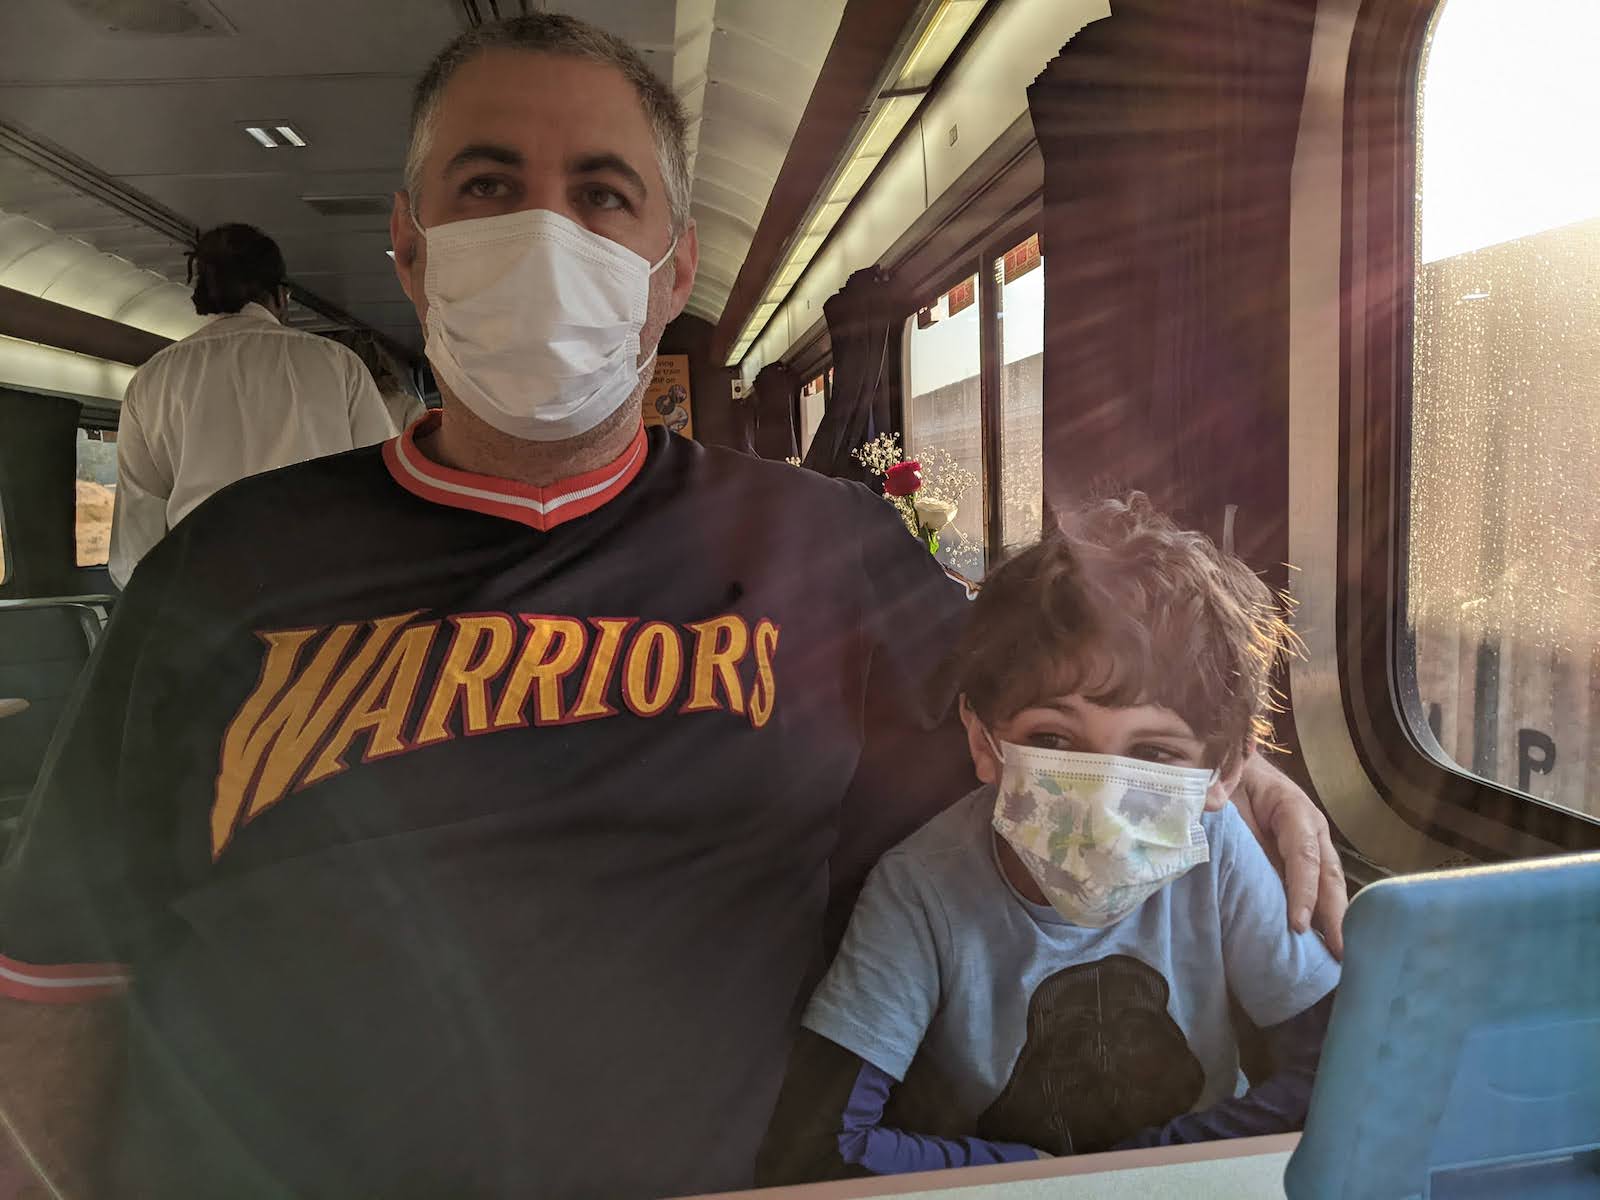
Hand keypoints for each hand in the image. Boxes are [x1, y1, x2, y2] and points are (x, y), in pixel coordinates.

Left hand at [1231, 753, 1346, 957]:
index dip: (1303, 890)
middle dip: (1334, 915)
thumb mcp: (1225, 783)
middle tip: (1339, 954)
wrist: (1232, 765)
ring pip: (1328, 887)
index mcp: (1294, 809)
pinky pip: (1314, 891)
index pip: (1303, 855)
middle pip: (1328, 875)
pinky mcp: (1298, 864)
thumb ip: (1220, 797)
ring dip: (1333, 921)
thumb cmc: (1231, 777)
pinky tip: (1320, 945)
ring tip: (1338, 959)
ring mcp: (1310, 848)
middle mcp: (1310, 831)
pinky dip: (1319, 917)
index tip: (1299, 925)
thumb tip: (1208, 807)